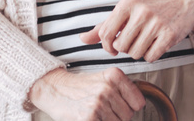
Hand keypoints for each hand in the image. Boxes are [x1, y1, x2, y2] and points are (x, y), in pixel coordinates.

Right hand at [29, 67, 143, 120]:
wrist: (54, 89)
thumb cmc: (81, 87)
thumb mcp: (104, 79)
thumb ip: (123, 90)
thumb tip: (139, 106)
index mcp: (115, 76)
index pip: (138, 102)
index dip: (130, 108)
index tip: (121, 107)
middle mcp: (107, 88)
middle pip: (128, 116)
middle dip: (118, 117)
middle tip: (103, 111)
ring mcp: (98, 103)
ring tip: (95, 114)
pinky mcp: (88, 117)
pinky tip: (90, 117)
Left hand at [80, 0, 193, 61]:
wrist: (184, 0)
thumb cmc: (151, 8)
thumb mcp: (126, 12)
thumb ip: (104, 26)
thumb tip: (81, 38)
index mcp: (127, 3)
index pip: (105, 33)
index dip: (107, 46)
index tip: (114, 47)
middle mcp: (141, 11)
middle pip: (121, 46)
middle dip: (126, 48)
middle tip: (135, 40)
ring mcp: (157, 23)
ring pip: (135, 54)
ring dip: (139, 52)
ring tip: (147, 40)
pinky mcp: (169, 35)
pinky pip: (150, 57)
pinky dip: (152, 55)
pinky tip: (157, 43)